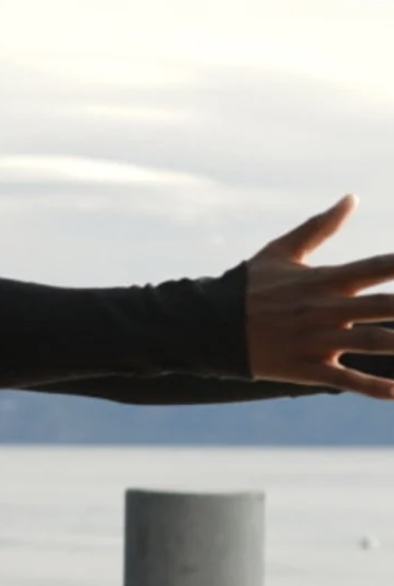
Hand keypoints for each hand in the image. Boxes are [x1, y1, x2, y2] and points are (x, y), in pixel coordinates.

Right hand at [245, 195, 393, 399]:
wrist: (209, 324)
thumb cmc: (249, 286)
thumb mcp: (282, 251)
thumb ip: (320, 227)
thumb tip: (351, 198)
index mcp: (325, 279)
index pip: (379, 268)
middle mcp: (327, 309)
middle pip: (387, 306)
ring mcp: (317, 340)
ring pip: (374, 342)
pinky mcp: (306, 368)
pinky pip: (346, 379)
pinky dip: (373, 387)